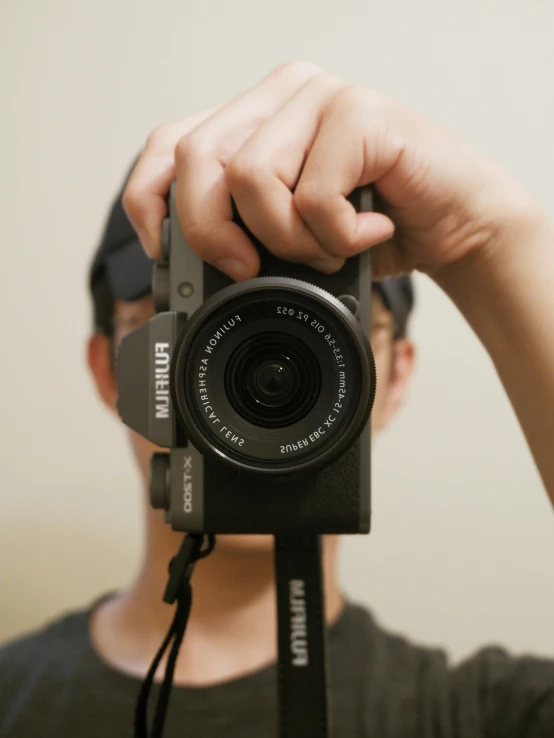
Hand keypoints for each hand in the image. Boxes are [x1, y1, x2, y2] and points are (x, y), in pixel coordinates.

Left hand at [123, 60, 540, 282]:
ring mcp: (319, 97)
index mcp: (252, 120)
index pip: (167, 144)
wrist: (454, 223)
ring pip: (252, 178)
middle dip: (214, 235)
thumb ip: (241, 231)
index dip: (149, 200)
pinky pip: (314, 194)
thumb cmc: (370, 230)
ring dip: (290, 242)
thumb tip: (182, 268)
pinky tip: (370, 234)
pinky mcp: (360, 112)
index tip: (165, 253)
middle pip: (197, 160)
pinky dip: (337, 238)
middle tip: (252, 269)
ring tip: (330, 250)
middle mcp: (279, 96)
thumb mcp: (289, 238)